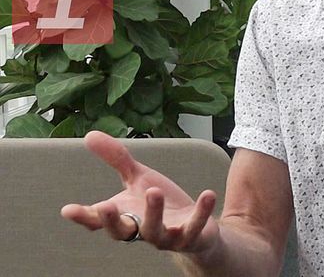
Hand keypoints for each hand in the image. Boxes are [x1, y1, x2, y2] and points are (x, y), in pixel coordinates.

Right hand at [60, 131, 219, 253]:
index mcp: (124, 217)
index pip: (98, 220)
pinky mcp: (191, 238)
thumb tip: (90, 135)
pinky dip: (201, 212)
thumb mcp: (139, 178)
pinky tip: (207, 194)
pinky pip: (194, 227)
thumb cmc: (161, 204)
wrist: (196, 228)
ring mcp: (166, 237)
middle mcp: (141, 231)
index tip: (68, 210)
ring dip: (153, 213)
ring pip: (154, 231)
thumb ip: (117, 159)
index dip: (83, 216)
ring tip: (154, 190)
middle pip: (120, 232)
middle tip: (105, 205)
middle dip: (111, 221)